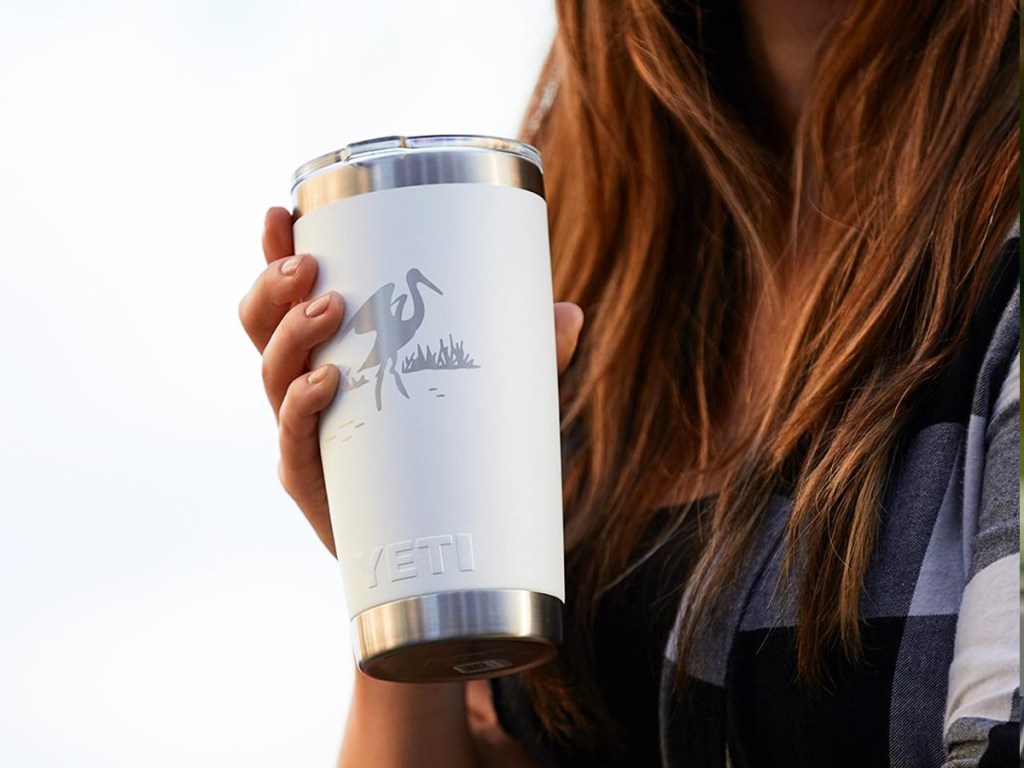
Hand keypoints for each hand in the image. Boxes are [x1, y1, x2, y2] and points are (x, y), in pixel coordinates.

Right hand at [239, 206, 584, 555]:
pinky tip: (323, 383)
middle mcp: (306, 390)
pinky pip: (293, 442)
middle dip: (273, 287)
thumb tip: (570, 311)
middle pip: (262, 328)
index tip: (284, 211)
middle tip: (308, 262)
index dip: (276, 253)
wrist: (436, 551)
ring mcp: (305, 438)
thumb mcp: (486, 395)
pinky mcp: (314, 484)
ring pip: (272, 376)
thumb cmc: (448, 456)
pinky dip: (302, 409)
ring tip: (328, 308)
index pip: (290, 296)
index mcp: (332, 355)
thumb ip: (524, 354)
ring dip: (290, 335)